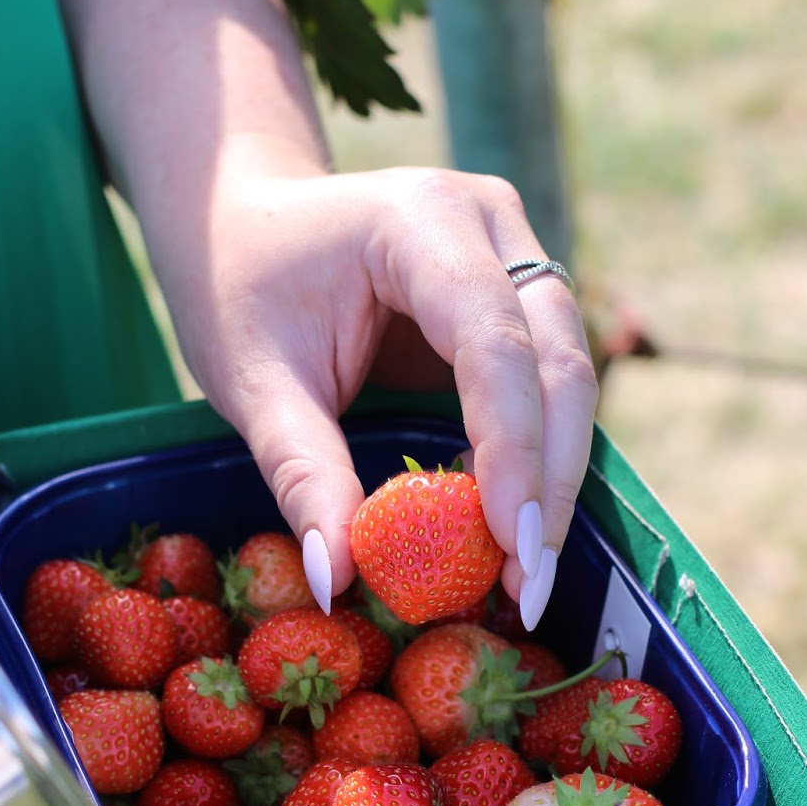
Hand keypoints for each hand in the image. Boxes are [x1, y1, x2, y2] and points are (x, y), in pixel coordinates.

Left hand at [166, 160, 598, 628]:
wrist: (242, 223)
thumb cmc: (238, 287)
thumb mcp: (253, 380)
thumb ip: (300, 473)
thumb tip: (339, 582)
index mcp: (420, 218)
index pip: (493, 342)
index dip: (512, 449)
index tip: (509, 547)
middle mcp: (489, 224)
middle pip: (556, 362)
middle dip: (549, 481)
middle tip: (528, 586)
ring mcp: (514, 256)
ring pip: (569, 377)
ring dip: (554, 480)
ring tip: (524, 579)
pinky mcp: (517, 300)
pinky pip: (548, 385)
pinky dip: (536, 460)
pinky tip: (513, 535)